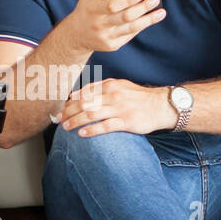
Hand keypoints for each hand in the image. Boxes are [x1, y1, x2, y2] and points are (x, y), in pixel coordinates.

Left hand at [59, 79, 176, 136]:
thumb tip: (77, 94)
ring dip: (76, 121)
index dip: (70, 101)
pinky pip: (105, 126)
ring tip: (66, 127)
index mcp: (110, 85)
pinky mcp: (126, 121)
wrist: (162, 105)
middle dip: (68, 111)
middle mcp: (113, 95)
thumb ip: (100, 89)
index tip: (61, 108)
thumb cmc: (138, 98)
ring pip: (91, 114)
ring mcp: (119, 108)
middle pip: (84, 103)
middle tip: (58, 119)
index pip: (84, 92)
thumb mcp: (120, 86)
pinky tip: (82, 134)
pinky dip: (92, 130)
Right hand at [63, 0, 164, 55]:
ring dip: (148, 20)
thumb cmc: (87, 7)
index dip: (127, 0)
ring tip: (161, 12)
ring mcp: (106, 37)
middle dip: (142, 8)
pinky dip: (142, 26)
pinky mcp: (113, 45)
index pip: (112, 6)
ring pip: (131, 28)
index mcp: (93, 9)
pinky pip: (130, 35)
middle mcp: (99, 24)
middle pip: (125, 17)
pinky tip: (150, 19)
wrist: (77, 35)